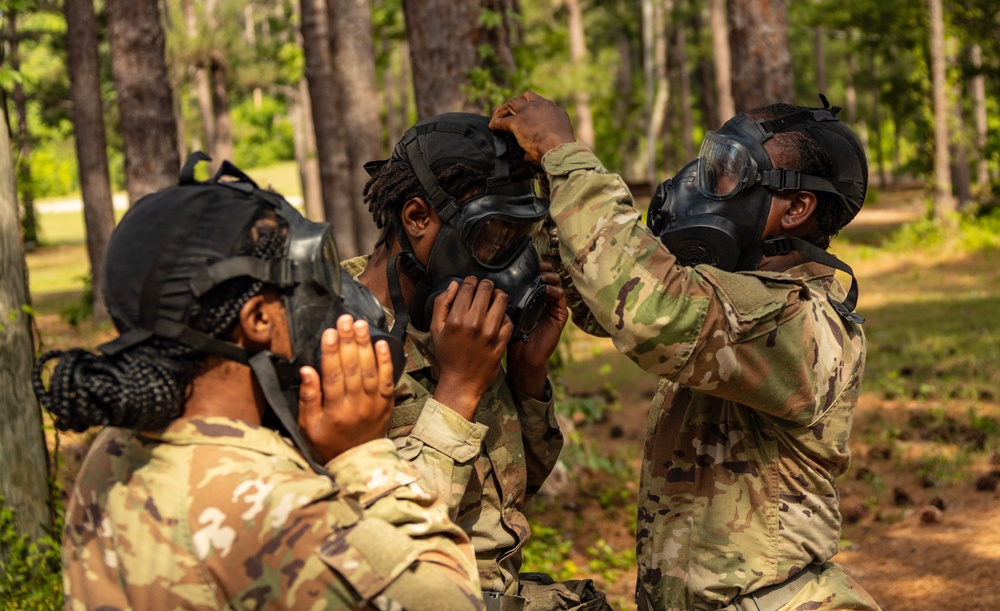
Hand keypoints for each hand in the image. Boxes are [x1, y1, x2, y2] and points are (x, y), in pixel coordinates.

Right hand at [297, 314, 395, 462]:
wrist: (357, 462)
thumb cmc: (327, 442)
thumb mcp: (308, 426)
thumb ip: (308, 398)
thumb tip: (306, 370)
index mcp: (335, 411)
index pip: (333, 376)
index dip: (331, 353)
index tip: (329, 332)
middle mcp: (356, 406)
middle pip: (353, 368)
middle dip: (349, 341)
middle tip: (346, 319)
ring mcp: (374, 404)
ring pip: (370, 370)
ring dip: (366, 345)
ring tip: (361, 325)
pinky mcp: (386, 403)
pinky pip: (388, 379)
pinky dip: (386, 361)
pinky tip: (382, 344)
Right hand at [431, 276, 513, 420]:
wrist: (461, 382)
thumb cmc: (447, 355)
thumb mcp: (436, 329)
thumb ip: (442, 304)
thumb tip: (454, 285)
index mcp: (456, 319)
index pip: (468, 287)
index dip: (471, 280)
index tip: (471, 282)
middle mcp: (474, 324)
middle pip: (487, 289)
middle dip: (485, 285)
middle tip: (484, 289)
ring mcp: (490, 333)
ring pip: (502, 300)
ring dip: (498, 296)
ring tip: (494, 299)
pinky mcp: (502, 342)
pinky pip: (509, 319)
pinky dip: (505, 316)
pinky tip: (499, 318)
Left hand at [489, 91, 576, 163]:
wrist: (558, 148)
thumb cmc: (561, 148)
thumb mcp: (558, 138)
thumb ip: (545, 141)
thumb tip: (529, 155)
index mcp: (553, 110)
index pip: (540, 103)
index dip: (531, 106)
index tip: (526, 112)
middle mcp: (541, 106)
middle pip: (525, 96)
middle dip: (516, 102)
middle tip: (509, 109)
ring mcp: (528, 112)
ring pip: (512, 103)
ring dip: (503, 110)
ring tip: (496, 117)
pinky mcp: (517, 121)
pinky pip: (503, 121)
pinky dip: (496, 123)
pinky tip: (492, 126)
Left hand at [506, 262, 567, 398]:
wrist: (522, 358)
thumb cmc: (509, 336)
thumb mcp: (504, 313)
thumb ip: (501, 298)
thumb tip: (490, 279)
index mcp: (530, 296)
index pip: (534, 274)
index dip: (531, 265)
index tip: (522, 260)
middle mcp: (543, 299)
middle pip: (547, 274)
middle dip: (541, 266)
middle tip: (534, 263)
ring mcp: (553, 306)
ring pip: (555, 282)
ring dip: (548, 276)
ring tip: (539, 275)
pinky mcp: (559, 315)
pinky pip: (560, 297)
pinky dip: (553, 290)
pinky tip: (543, 288)